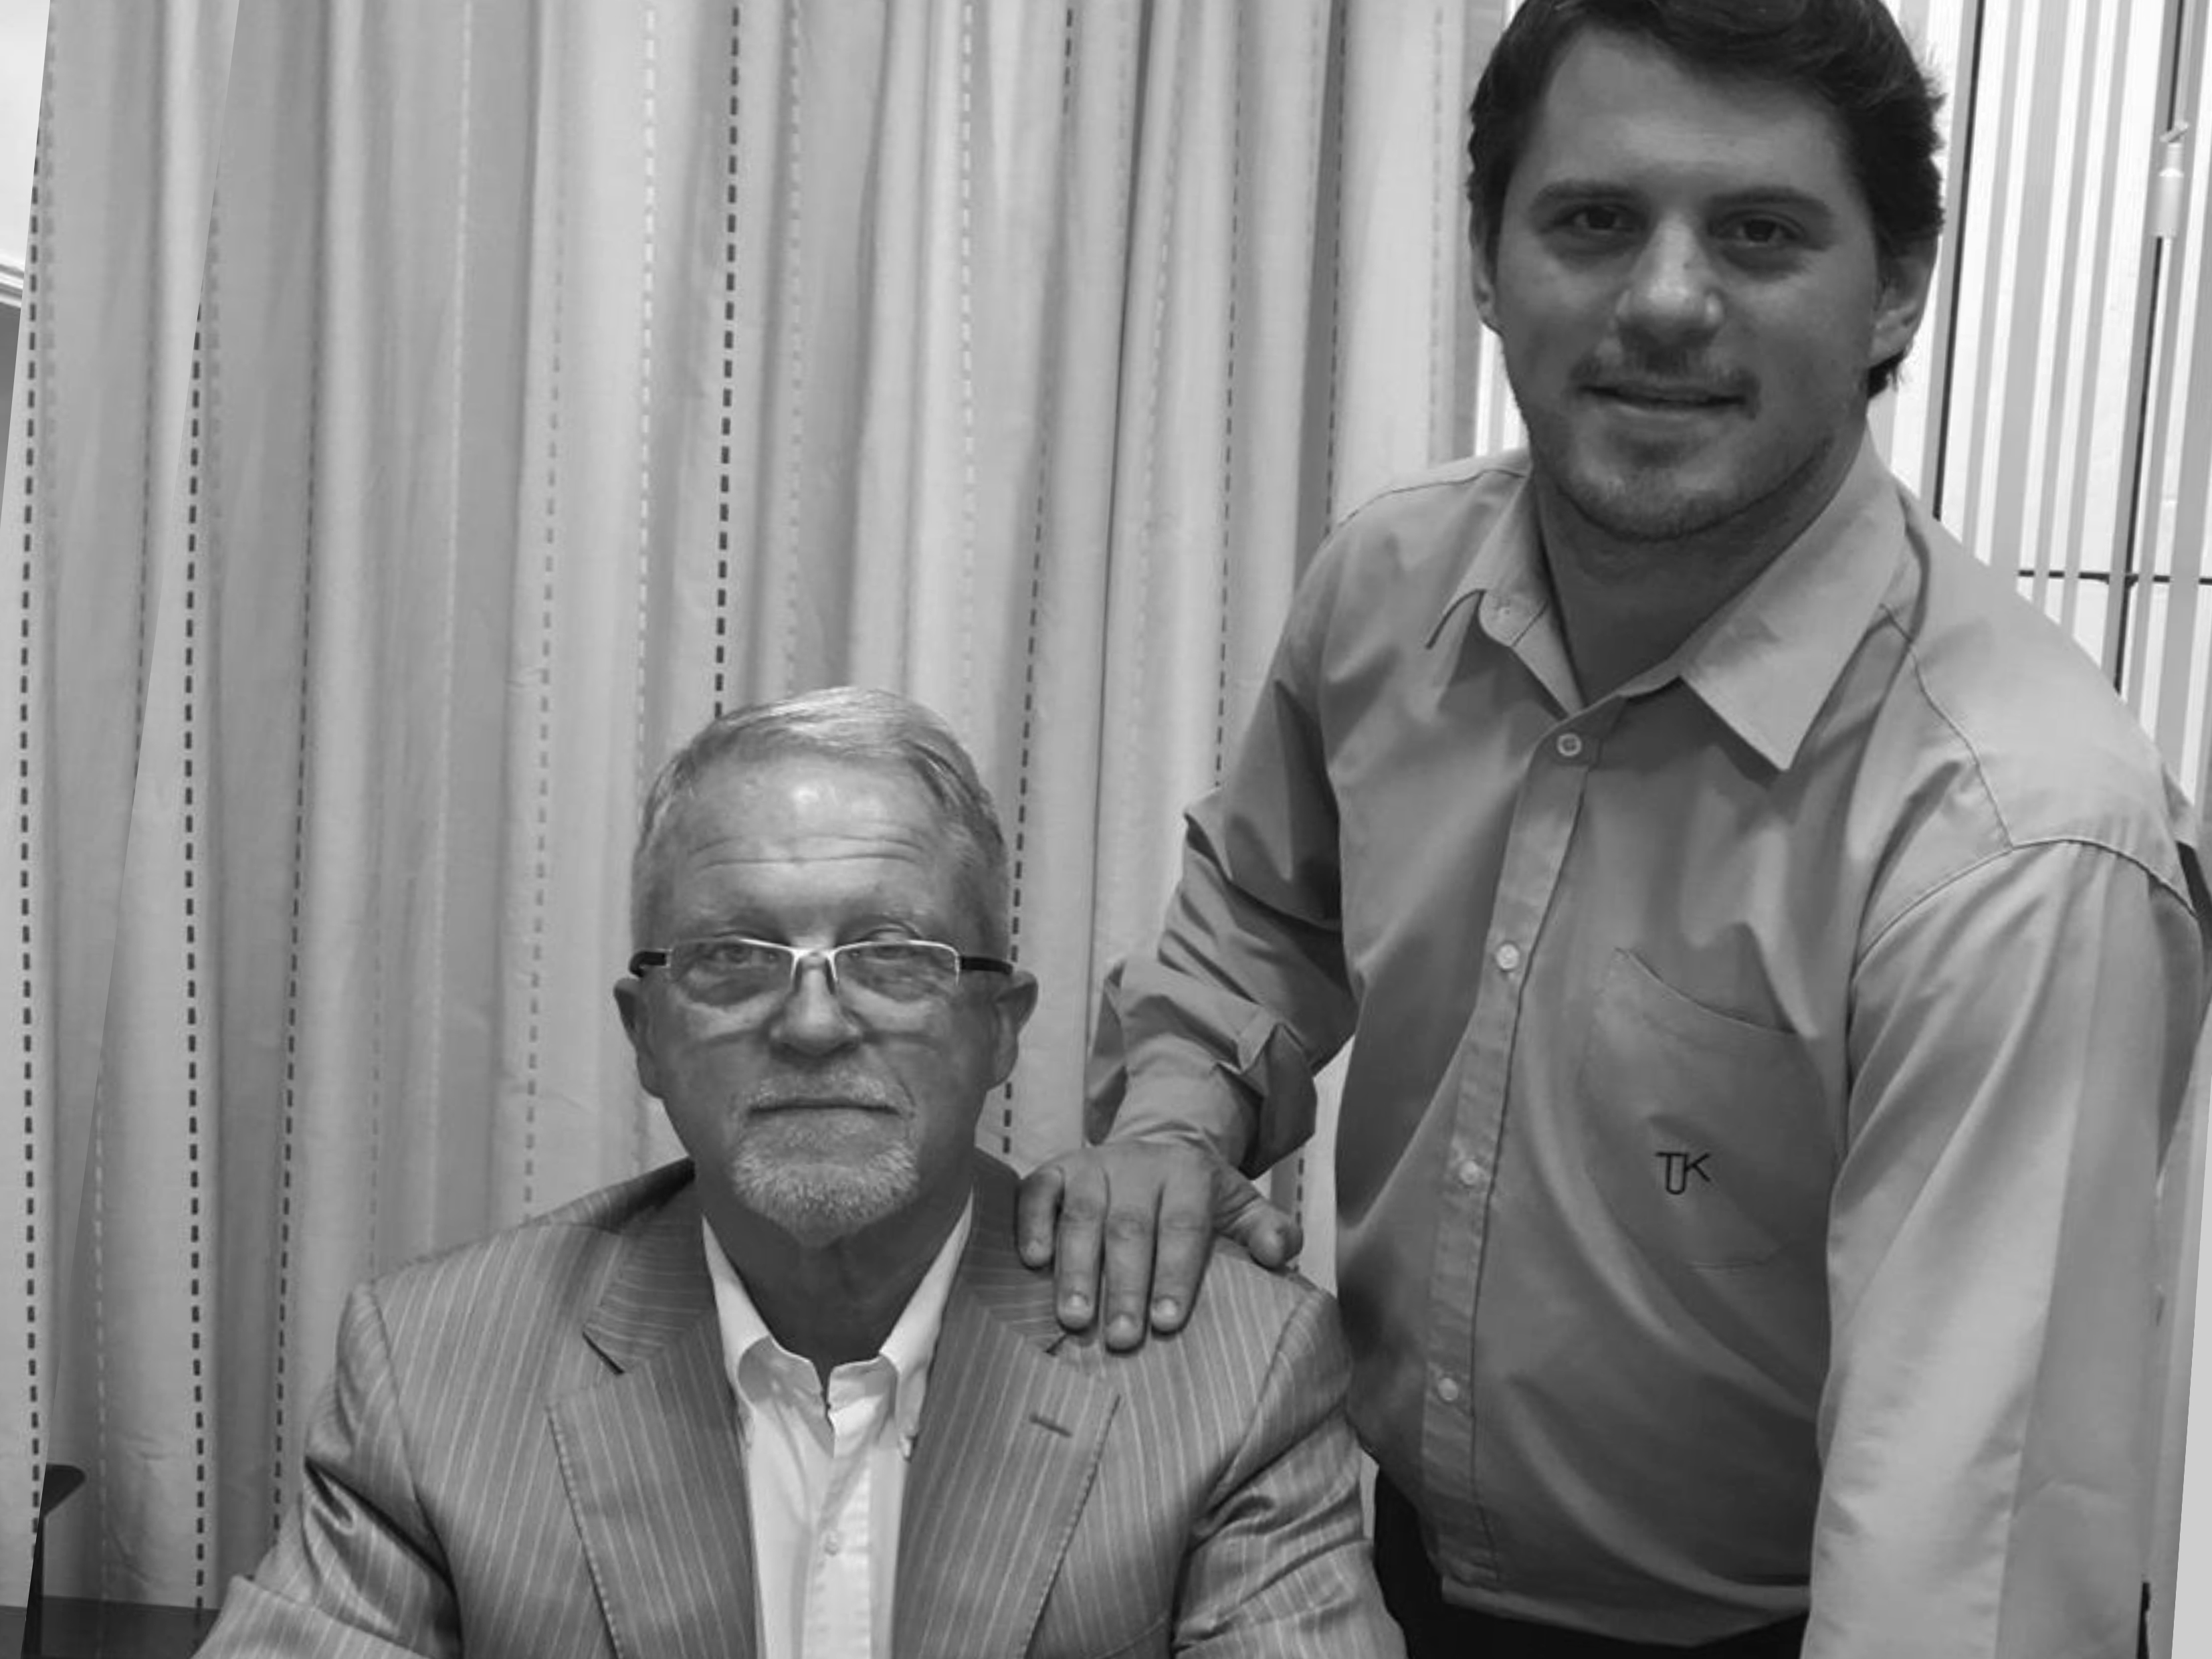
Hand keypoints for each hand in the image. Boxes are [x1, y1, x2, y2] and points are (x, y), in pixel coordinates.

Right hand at [1015, 1140, 1302, 1349]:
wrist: (1154, 1150)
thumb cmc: (1196, 1199)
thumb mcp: (1241, 1207)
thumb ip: (1269, 1230)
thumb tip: (1276, 1256)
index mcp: (1188, 1174)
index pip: (1184, 1226)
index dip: (1175, 1274)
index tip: (1167, 1323)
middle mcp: (1138, 1164)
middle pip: (1130, 1227)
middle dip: (1124, 1284)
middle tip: (1120, 1339)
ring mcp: (1092, 1165)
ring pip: (1082, 1215)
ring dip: (1076, 1267)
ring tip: (1074, 1317)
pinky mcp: (1055, 1169)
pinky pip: (1038, 1191)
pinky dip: (1032, 1224)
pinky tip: (1032, 1261)